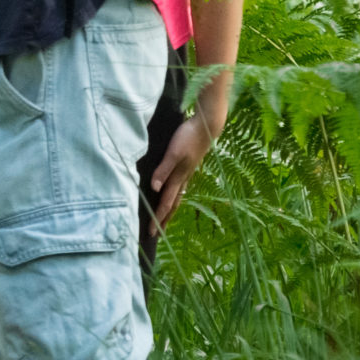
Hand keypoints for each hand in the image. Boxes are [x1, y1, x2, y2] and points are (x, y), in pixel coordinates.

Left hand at [149, 107, 223, 230]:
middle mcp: (183, 178)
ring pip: (177, 196)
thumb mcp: (173, 153)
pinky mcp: (188, 166)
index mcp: (178, 177)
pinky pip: (179, 187)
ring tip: (164, 219)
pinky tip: (173, 193)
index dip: (158, 217)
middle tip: (157, 233)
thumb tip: (154, 189)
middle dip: (164, 219)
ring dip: (169, 209)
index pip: (165, 203)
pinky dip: (174, 196)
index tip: (152, 232)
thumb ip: (163, 170)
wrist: (206, 126)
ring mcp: (187, 173)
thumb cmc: (188, 137)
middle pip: (172, 204)